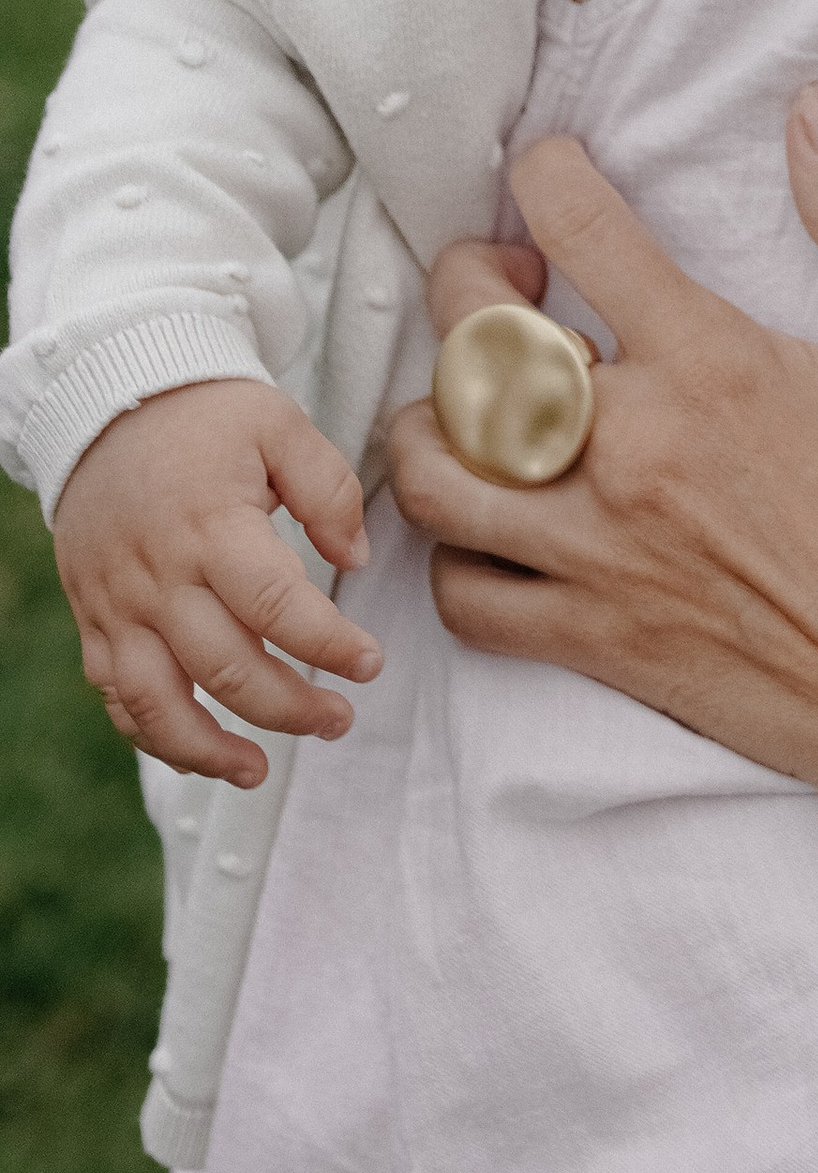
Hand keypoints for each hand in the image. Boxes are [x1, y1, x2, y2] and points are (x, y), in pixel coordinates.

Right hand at [53, 378, 381, 788]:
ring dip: (208, 749)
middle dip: (288, 706)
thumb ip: (328, 489)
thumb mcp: (280, 424)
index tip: (370, 666)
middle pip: (224, 666)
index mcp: (212, 526)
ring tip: (259, 770)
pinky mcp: (94, 617)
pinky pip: (116, 694)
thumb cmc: (204, 414)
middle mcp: (159, 576)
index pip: (277, 606)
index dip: (328, 646)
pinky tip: (197, 750)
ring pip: (156, 702)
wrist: (109, 403)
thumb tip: (353, 561)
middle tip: (338, 720)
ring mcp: (118, 604)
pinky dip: (153, 733)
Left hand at [390, 95, 817, 820]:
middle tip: (507, 278)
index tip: (549, 166)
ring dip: (430, 419)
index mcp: (710, 366)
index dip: (545, 175)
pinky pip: (464, 595)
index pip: (579, 230)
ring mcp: (598, 554)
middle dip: (464, 282)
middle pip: (471, 344)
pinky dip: (454, 553)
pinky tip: (494, 522)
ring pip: (435, 474)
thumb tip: (813, 112)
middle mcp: (630, 454)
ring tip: (470, 399)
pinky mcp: (592, 640)